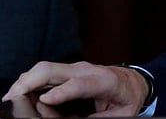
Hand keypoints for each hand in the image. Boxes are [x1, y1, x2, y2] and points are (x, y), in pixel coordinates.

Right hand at [2, 61, 148, 117]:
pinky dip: (30, 81)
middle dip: (30, 82)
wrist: (134, 81)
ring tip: (13, 99)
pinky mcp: (68, 71)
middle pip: (53, 70)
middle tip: (12, 99)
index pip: (80, 84)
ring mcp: (76, 68)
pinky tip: (21, 94)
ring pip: (45, 69)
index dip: (61, 92)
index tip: (44, 100)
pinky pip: (45, 72)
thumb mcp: (120, 114)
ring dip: (26, 82)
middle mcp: (87, 70)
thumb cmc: (127, 98)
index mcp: (105, 81)